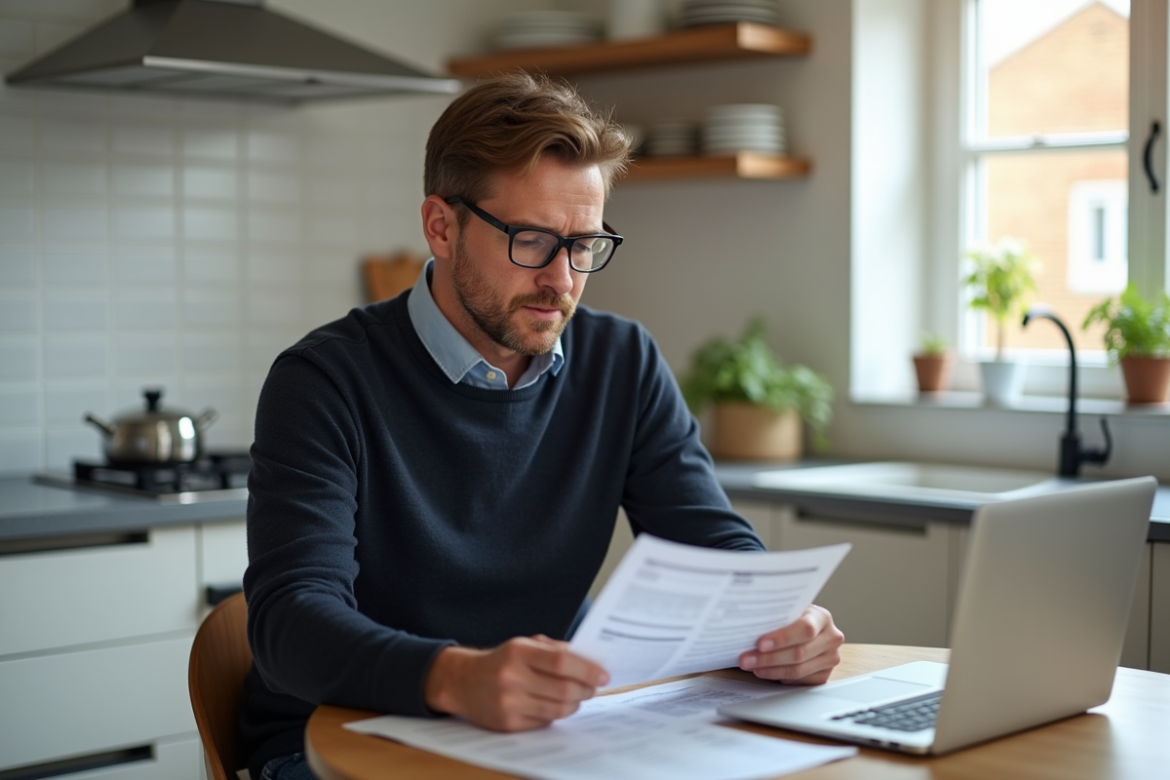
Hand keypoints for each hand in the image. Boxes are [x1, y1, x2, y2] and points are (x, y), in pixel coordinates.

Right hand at [424, 635, 609, 730]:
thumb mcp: (524, 644)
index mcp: (518, 652)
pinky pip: (545, 721)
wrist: (463, 682)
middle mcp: (511, 677)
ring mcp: (509, 703)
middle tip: (594, 687)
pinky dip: (557, 713)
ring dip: (576, 704)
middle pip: (564, 689)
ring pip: (558, 709)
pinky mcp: (508, 723)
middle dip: (586, 689)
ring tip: (578, 696)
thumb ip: (555, 650)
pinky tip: (557, 705)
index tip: (603, 674)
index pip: (561, 662)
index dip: (587, 669)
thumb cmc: (502, 660)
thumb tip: (590, 660)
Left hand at [737, 604, 843, 684]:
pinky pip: (799, 681)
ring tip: (752, 667)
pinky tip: (766, 672)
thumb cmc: (792, 618)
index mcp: (822, 617)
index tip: (760, 644)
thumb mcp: (787, 610)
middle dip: (769, 658)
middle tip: (746, 659)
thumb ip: (776, 616)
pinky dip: (779, 677)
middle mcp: (831, 638)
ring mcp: (830, 658)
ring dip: (770, 670)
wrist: (803, 628)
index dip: (782, 638)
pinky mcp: (824, 675)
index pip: (805, 629)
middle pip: (800, 653)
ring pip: (798, 670)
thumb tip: (747, 625)